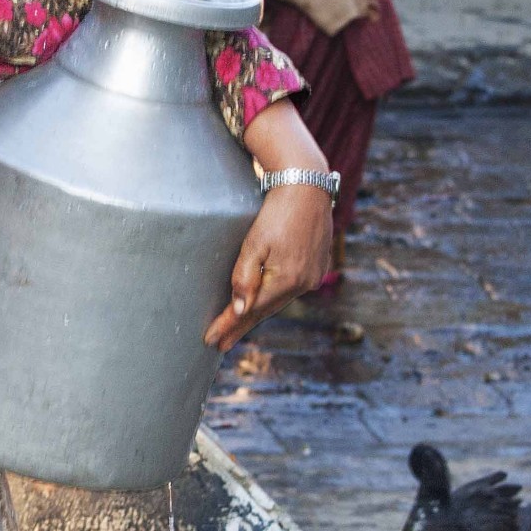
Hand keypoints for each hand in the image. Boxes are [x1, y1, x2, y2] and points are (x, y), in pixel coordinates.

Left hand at [204, 183, 333, 350]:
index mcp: (287, 280)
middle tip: (221, 343)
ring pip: (279, 299)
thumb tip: (240, 311)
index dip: (229, 326)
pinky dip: (274, 296)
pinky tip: (264, 301)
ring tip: (238, 326)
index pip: (251, 311)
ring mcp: (314, 276)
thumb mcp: (255, 243)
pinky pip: (291, 288)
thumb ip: (245, 278)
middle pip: (266, 310)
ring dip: (259, 312)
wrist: (307, 187)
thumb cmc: (277, 212)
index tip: (211, 340)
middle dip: (241, 326)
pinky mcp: (319, 266)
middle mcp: (304, 283)